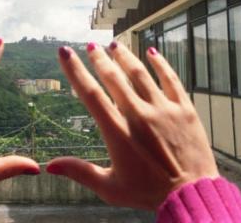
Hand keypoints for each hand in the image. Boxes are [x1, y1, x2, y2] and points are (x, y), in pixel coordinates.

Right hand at [47, 43, 217, 209]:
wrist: (191, 196)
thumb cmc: (148, 192)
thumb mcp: (109, 187)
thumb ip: (79, 172)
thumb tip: (49, 166)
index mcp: (118, 131)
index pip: (90, 94)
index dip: (75, 70)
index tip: (65, 52)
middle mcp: (139, 115)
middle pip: (114, 78)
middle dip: (100, 59)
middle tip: (91, 46)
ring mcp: (163, 109)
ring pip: (140, 74)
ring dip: (125, 57)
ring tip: (115, 45)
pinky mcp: (184, 109)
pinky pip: (171, 79)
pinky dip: (161, 64)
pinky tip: (152, 52)